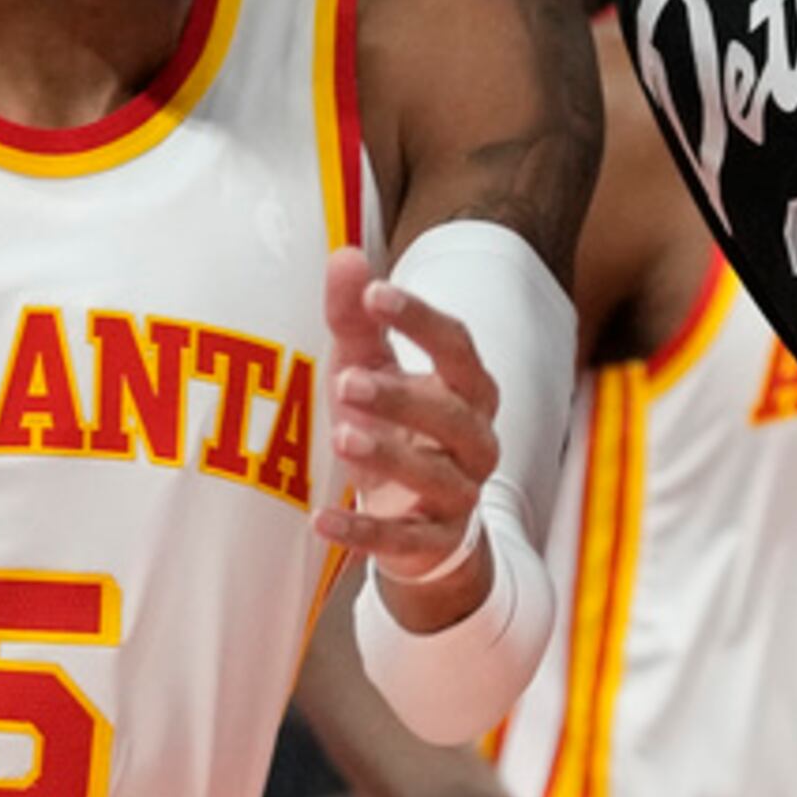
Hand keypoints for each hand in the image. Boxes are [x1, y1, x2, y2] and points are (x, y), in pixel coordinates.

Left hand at [313, 250, 499, 609]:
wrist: (421, 523)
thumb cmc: (393, 424)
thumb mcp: (368, 366)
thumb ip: (355, 317)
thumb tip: (346, 254)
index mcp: (468, 388)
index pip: (456, 346)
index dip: (420, 319)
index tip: (376, 292)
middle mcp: (476, 439)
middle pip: (452, 414)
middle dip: (403, 397)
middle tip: (347, 382)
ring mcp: (460, 494)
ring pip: (435, 476)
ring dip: (388, 457)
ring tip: (341, 437)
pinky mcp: (434, 542)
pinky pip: (401, 539)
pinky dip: (362, 531)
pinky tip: (320, 520)